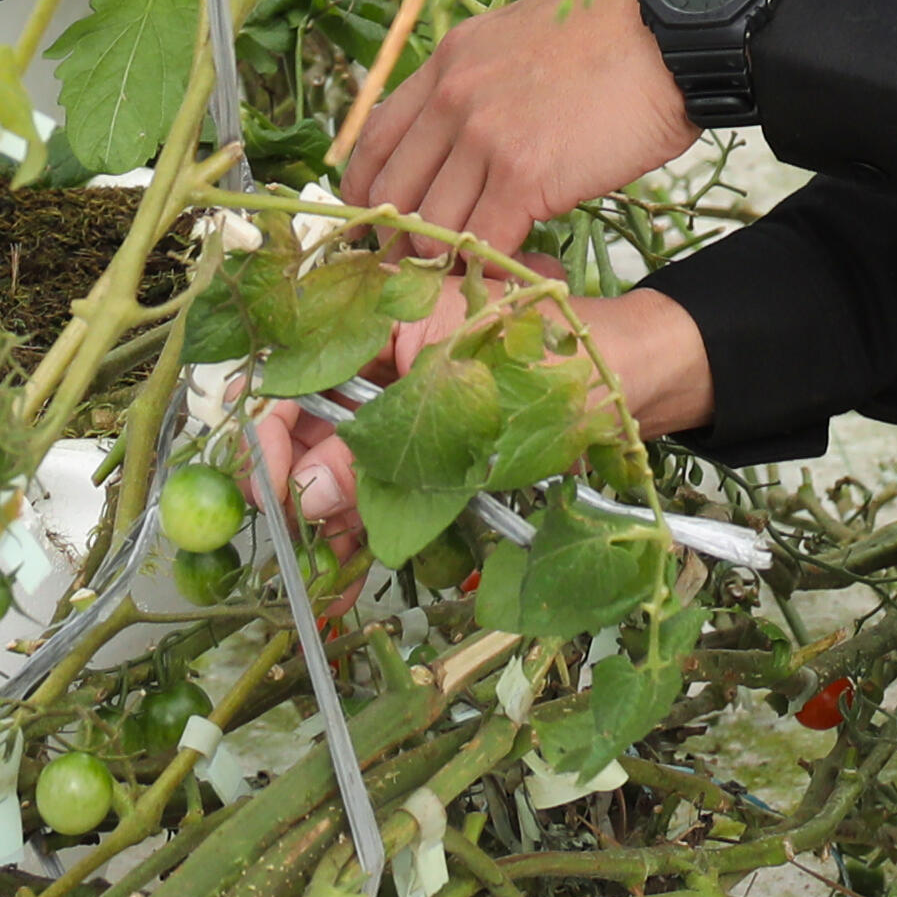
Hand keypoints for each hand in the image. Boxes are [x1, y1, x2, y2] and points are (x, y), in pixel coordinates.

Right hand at [247, 285, 714, 534]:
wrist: (628, 381)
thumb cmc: (552, 367)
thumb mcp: (452, 411)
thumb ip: (374, 450)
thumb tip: (304, 494)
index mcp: (381, 316)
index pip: (294, 369)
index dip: (269, 430)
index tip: (268, 488)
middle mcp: (381, 356)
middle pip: (309, 423)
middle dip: (294, 487)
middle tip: (288, 542)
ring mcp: (405, 403)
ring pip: (341, 462)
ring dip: (324, 520)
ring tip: (314, 580)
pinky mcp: (430, 444)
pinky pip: (382, 484)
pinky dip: (364, 527)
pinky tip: (345, 574)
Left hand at [330, 0, 691, 251]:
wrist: (668, 32)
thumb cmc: (614, 35)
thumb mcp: (519, 36)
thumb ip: (478, 82)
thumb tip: (463, 132)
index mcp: (446, 63)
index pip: (372, 142)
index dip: (369, 195)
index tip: (386, 222)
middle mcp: (451, 99)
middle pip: (390, 196)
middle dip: (402, 241)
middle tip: (434, 263)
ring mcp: (484, 138)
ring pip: (430, 229)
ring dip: (452, 260)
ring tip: (483, 271)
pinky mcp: (525, 176)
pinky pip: (483, 245)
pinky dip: (497, 268)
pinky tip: (522, 269)